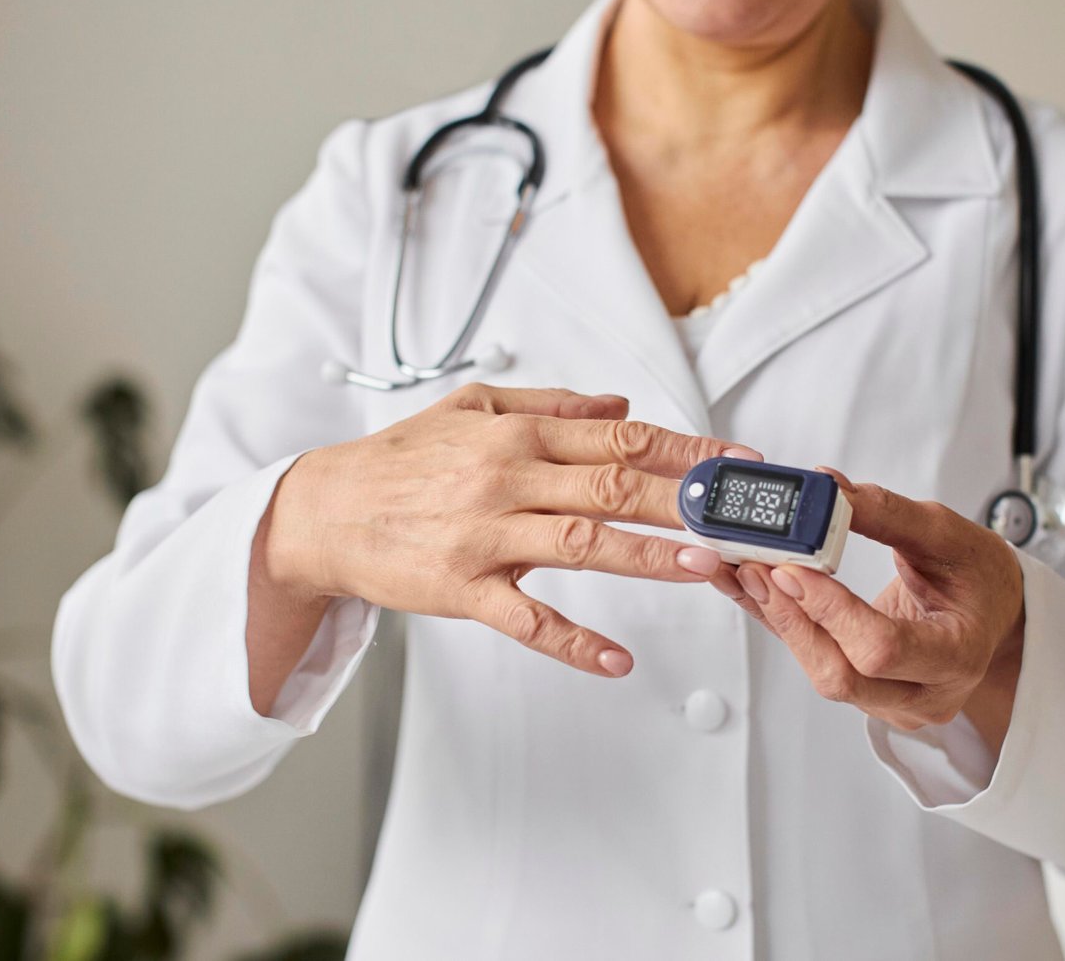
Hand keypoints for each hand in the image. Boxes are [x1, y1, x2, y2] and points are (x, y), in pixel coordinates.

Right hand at [258, 384, 759, 679]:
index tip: (738, 460)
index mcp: (516, 433)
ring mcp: (485, 538)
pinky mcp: (462, 590)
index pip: (620, 438)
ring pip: (581, 545)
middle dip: (685, 500)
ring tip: (704, 566)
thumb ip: (550, 405)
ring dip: (647, 557)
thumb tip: (621, 408)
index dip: (686, 449)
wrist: (322, 511)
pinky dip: (573, 642)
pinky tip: (617, 659)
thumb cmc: (401, 460)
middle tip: (742, 515)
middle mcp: (506, 478)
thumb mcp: (471, 408)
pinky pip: (526, 620)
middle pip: (612, 485)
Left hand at [717, 469, 1024, 739]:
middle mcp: (925, 693)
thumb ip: (888, 514)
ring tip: (744, 568)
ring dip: (779, 620)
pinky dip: (783, 623)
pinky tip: (753, 588)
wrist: (994, 613)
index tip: (794, 569)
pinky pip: (816, 660)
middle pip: (842, 673)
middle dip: (792, 619)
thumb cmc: (981, 577)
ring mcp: (892, 702)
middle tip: (755, 566)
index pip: (882, 648)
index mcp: (957, 656)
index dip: (831, 612)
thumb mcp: (949, 534)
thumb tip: (829, 489)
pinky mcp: (865, 692)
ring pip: (823, 671)